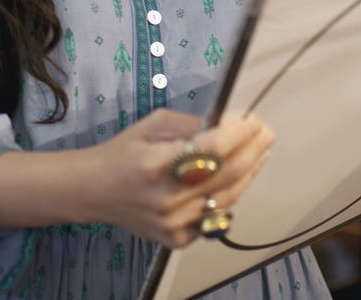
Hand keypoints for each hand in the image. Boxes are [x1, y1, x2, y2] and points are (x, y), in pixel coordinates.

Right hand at [83, 108, 274, 247]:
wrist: (93, 191)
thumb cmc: (123, 152)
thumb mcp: (152, 124)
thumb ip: (191, 125)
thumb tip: (229, 124)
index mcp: (156, 163)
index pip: (214, 148)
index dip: (241, 134)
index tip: (254, 121)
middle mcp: (166, 197)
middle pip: (227, 174)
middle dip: (253, 150)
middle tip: (266, 134)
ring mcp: (172, 222)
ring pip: (228, 198)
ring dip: (249, 172)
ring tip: (259, 154)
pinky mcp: (175, 238)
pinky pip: (214, 217)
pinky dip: (229, 197)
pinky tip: (235, 180)